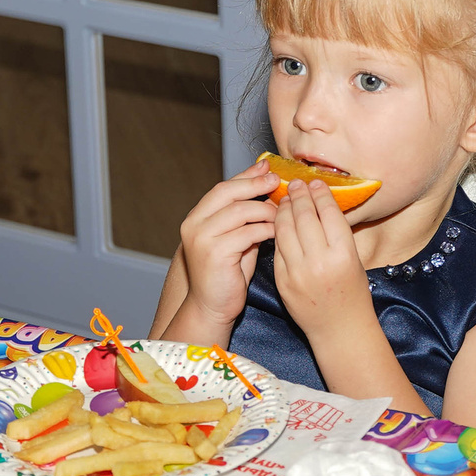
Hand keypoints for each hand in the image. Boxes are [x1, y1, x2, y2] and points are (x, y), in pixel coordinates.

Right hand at [170, 163, 278, 331]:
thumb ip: (246, 216)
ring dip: (265, 210)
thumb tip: (266, 189)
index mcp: (197, 217)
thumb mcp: (237, 237)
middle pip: (228, 192)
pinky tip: (277, 232)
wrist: (213, 307)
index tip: (267, 168)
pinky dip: (265, 230)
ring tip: (282, 214)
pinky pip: (247, 233)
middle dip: (255, 185)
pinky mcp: (213, 253)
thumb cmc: (228, 274)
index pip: (223, 188)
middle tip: (277, 182)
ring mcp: (201, 238)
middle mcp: (194, 224)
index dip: (247, 176)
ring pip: (239, 211)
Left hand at [270, 179, 373, 339]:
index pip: (328, 213)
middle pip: (304, 217)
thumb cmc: (352, 292)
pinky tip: (278, 221)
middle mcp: (320, 262)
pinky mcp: (283, 281)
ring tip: (285, 198)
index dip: (320, 194)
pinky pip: (277, 248)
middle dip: (299, 196)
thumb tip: (320, 202)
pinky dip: (277, 231)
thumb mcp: (353, 260)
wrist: (339, 329)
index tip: (315, 183)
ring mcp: (298, 273)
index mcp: (344, 255)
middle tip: (296, 184)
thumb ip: (336, 234)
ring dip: (284, 210)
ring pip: (285, 230)